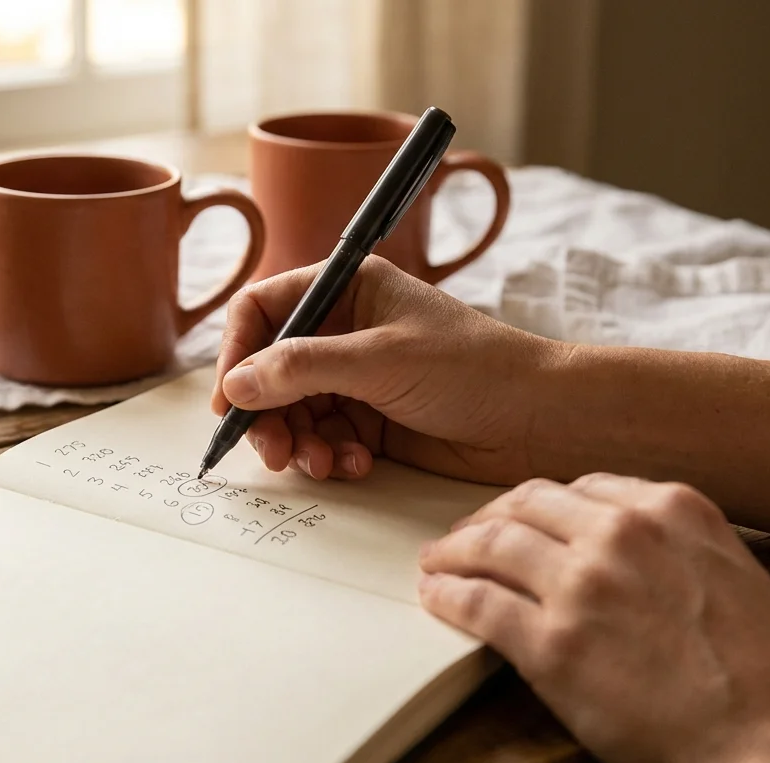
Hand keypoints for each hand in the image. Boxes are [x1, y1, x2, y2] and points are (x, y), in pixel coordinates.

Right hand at [211, 256, 561, 483]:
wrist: (539, 420)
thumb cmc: (474, 368)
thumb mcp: (380, 360)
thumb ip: (302, 369)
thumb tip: (236, 384)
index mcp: (348, 289)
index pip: (264, 309)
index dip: (237, 351)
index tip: (229, 399)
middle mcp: (345, 330)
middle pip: (270, 369)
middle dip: (266, 413)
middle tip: (271, 451)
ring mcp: (357, 378)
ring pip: (293, 411)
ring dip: (298, 442)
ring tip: (321, 464)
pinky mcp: (371, 421)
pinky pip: (324, 439)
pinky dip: (329, 457)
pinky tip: (354, 466)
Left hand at [418, 473, 769, 762]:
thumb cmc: (763, 671)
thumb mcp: (730, 571)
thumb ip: (672, 543)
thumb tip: (620, 541)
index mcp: (671, 509)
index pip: (580, 487)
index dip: (538, 504)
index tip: (520, 518)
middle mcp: (621, 534)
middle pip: (526, 505)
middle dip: (487, 518)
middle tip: (465, 536)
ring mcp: (582, 585)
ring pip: (492, 546)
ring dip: (454, 551)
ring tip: (436, 562)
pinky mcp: (551, 643)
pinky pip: (478, 604)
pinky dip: (448, 596)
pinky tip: (436, 597)